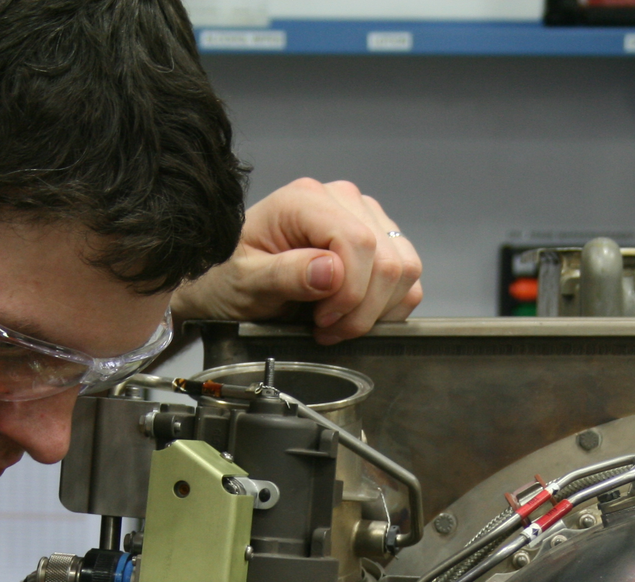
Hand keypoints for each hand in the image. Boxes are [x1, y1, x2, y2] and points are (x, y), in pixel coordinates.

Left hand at [173, 178, 423, 344]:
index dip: (349, 291)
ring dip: (376, 310)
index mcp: (305, 200)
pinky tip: (353, 316)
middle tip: (325, 328)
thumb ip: (285, 275)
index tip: (321, 319)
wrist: (226, 281)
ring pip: (404, 270)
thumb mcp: (245, 282)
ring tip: (336, 324)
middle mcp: (341, 200)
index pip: (358, 242)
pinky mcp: (379, 242)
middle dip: (361, 308)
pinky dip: (388, 308)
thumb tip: (332, 271)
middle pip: (388, 260)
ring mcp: (364, 218)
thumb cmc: (229, 277)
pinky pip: (408, 280)